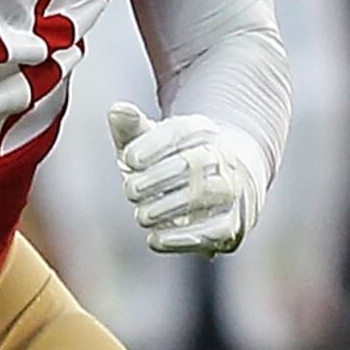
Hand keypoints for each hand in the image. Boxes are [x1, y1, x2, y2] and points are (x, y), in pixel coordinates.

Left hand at [105, 102, 269, 255]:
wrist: (220, 187)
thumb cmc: (171, 163)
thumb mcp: (150, 144)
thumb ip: (131, 130)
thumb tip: (118, 110)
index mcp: (204, 131)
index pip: (181, 132)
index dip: (154, 145)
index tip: (129, 159)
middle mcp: (224, 159)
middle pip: (193, 163)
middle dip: (157, 178)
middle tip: (130, 190)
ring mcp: (231, 192)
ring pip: (204, 196)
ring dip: (167, 207)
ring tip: (142, 215)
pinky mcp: (232, 226)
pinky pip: (213, 232)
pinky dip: (181, 238)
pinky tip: (155, 238)